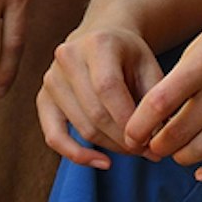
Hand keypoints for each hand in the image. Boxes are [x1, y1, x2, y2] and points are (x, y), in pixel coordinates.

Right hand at [38, 21, 161, 167]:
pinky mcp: (43, 98)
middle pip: (95, 112)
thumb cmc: (130, 55)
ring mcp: (51, 78)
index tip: (150, 140)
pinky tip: (103, 162)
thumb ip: (155, 98)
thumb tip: (158, 140)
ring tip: (135, 150)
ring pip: (82, 126)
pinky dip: (77, 154)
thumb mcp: (150, 65)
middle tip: (147, 150)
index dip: (129, 120)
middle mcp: (68, 58)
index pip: (109, 89)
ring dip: (111, 146)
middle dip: (124, 138)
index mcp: (97, 43)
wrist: (101, 39)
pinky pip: (54, 136)